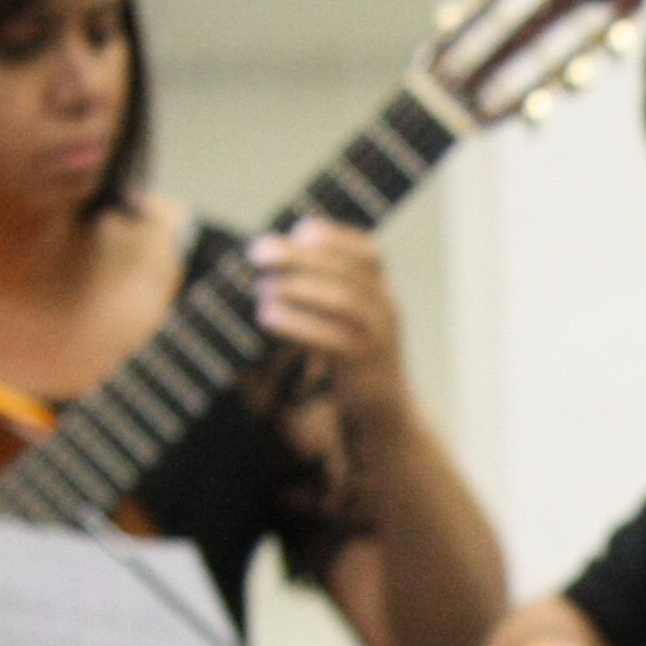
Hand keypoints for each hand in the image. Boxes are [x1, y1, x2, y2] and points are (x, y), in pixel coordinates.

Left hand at [249, 219, 413, 428]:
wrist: (386, 414)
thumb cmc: (354, 360)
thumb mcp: (348, 320)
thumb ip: (326, 290)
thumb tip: (274, 261)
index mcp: (382, 292)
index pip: (368, 252)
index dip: (335, 236)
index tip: (299, 231)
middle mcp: (386, 309)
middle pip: (346, 271)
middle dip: (299, 256)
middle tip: (259, 253)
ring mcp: (379, 336)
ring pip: (343, 300)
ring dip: (297, 287)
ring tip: (262, 287)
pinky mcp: (364, 364)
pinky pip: (332, 339)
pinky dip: (297, 324)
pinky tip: (268, 316)